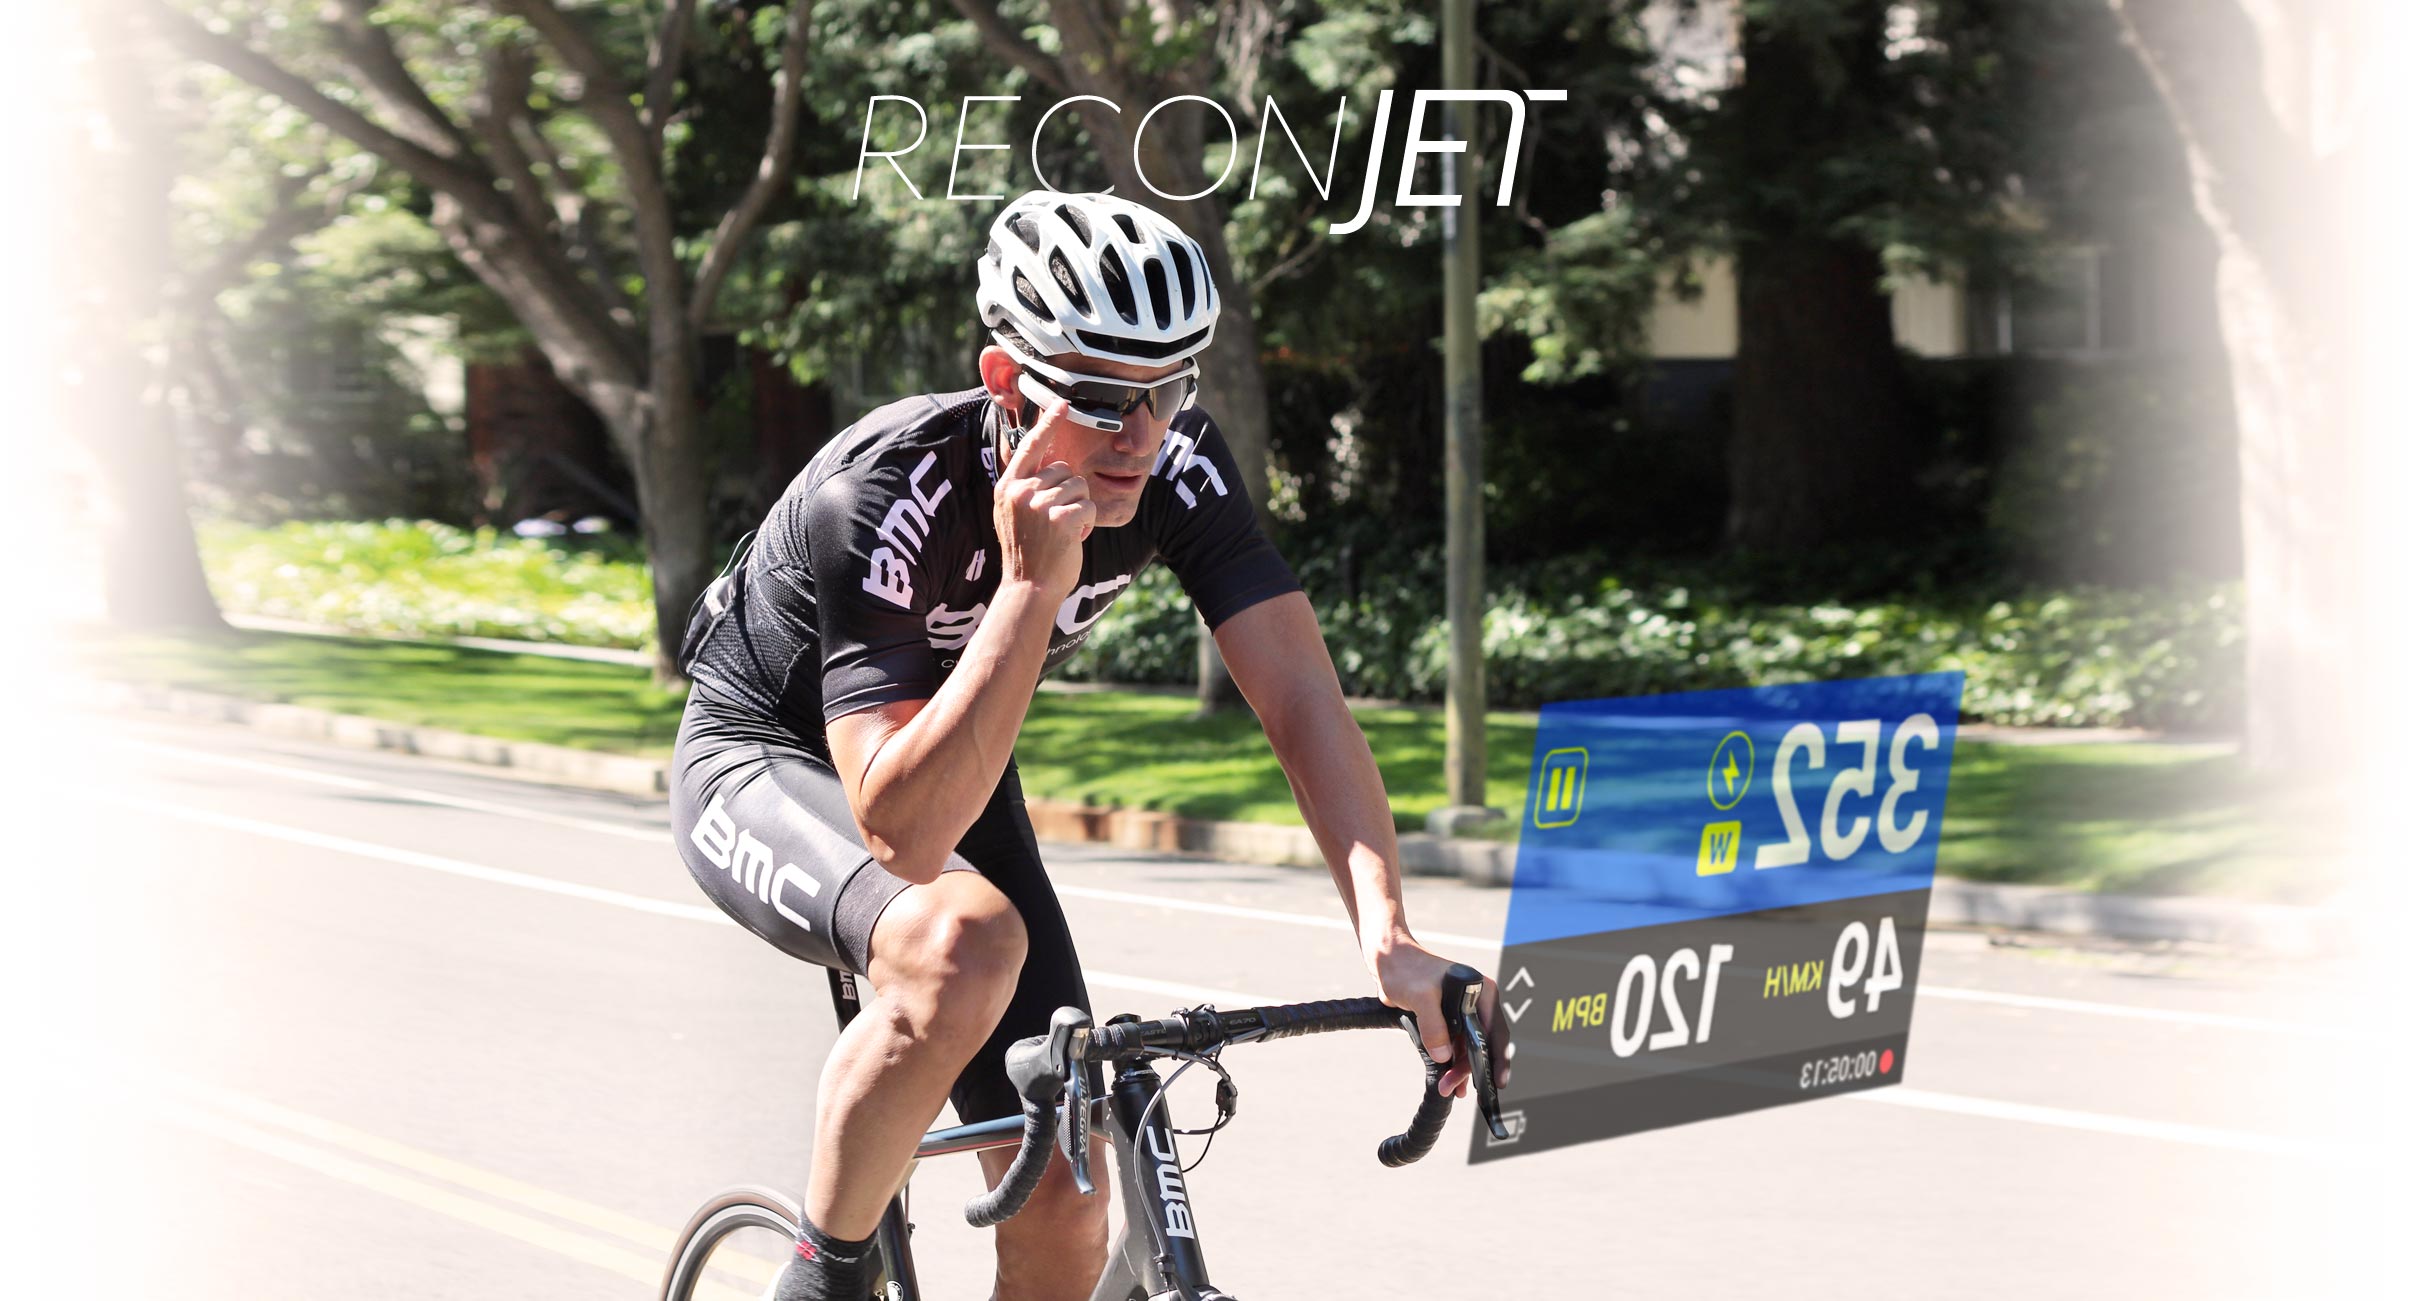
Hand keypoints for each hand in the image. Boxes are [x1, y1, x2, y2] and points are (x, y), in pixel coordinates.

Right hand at [993, 394, 1094, 595]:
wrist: (1028, 589)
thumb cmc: (1027, 555)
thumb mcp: (1014, 516)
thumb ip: (1027, 490)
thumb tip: (1055, 468)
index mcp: (1007, 488)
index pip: (1030, 447)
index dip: (1049, 424)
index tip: (1063, 404)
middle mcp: (1021, 491)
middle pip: (1064, 471)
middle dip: (1070, 494)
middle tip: (1056, 523)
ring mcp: (1039, 504)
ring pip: (1079, 487)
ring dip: (1079, 509)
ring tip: (1062, 532)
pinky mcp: (1060, 518)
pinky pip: (1089, 505)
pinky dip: (1087, 522)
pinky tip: (1072, 538)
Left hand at [1371, 938, 1511, 1099]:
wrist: (1388, 961)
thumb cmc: (1407, 969)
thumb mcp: (1422, 997)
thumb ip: (1434, 1025)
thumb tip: (1444, 1056)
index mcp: (1480, 991)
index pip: (1496, 1030)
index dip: (1499, 1058)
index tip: (1497, 1082)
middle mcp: (1476, 1002)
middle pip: (1483, 1043)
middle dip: (1471, 1068)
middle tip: (1456, 1087)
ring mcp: (1462, 1012)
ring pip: (1468, 1048)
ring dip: (1460, 1069)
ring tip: (1449, 1088)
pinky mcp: (1447, 1019)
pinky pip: (1455, 1046)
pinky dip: (1452, 1063)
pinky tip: (1449, 1079)